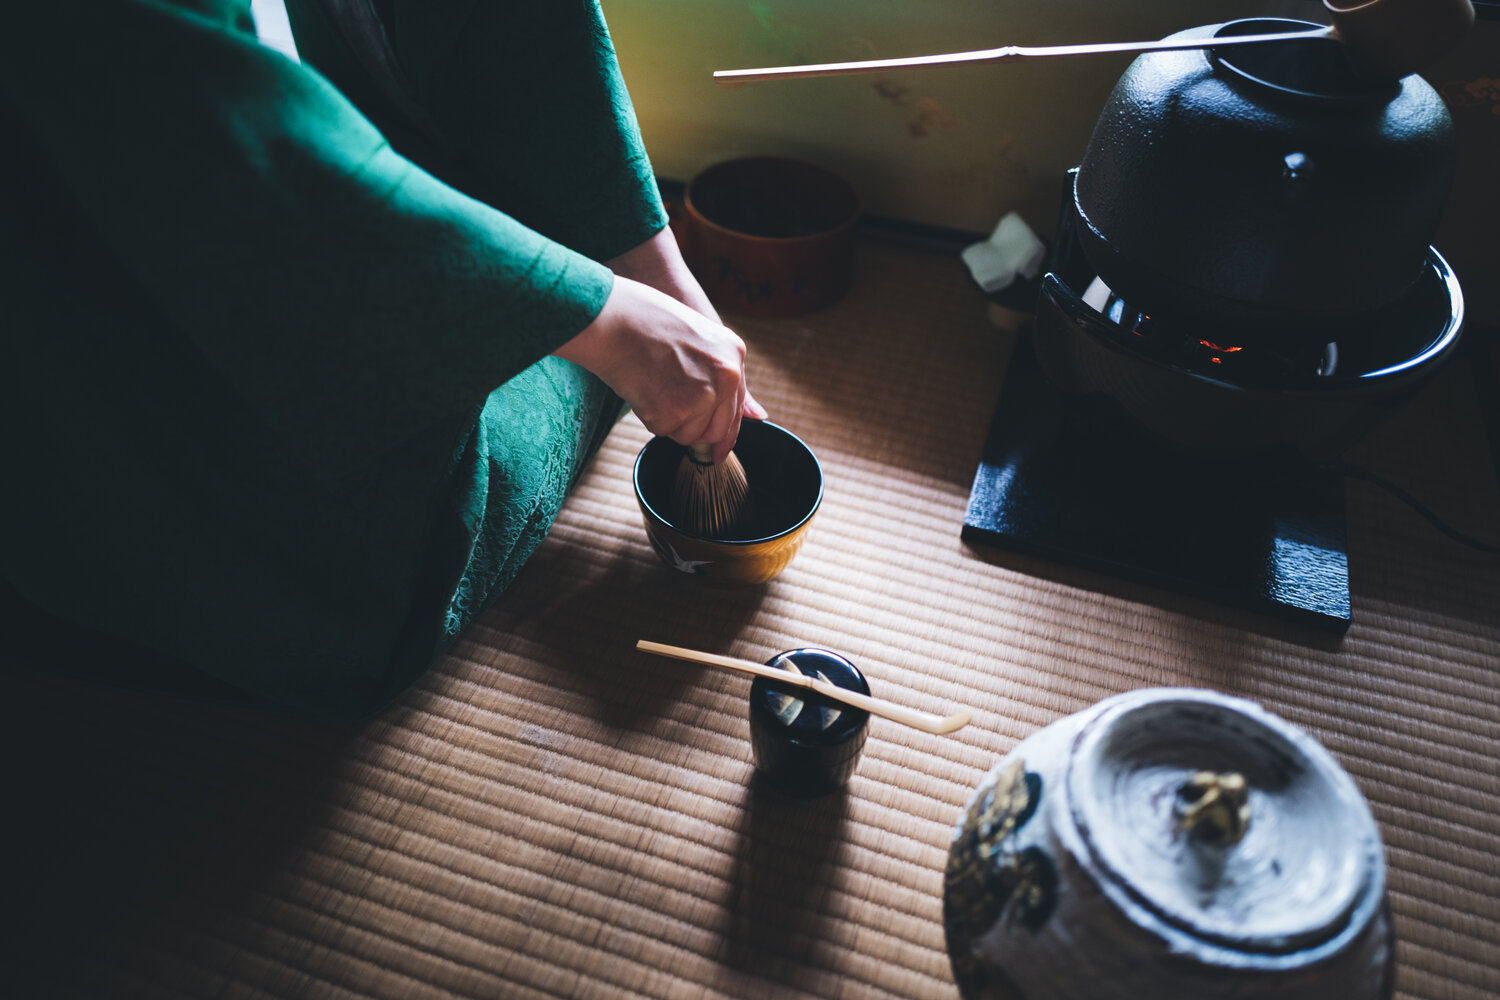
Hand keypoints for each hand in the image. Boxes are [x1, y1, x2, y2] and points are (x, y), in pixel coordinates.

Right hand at [556, 275, 766, 463]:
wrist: (612, 318)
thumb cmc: (646, 320)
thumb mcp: (698, 336)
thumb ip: (723, 374)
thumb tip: (760, 416)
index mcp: (734, 354)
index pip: (736, 408)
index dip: (724, 432)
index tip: (717, 451)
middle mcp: (726, 376)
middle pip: (717, 430)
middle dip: (695, 431)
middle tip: (670, 414)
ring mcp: (702, 396)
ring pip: (690, 435)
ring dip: (670, 422)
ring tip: (652, 386)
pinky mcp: (675, 411)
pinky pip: (664, 432)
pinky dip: (650, 417)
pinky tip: (642, 389)